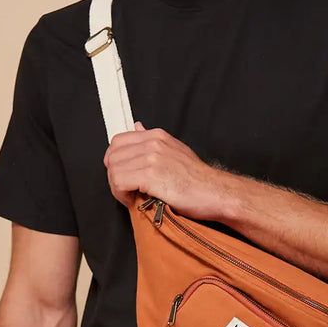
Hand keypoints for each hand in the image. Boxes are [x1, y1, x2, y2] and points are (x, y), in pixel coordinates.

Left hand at [103, 121, 231, 220]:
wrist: (215, 193)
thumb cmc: (197, 179)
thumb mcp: (175, 151)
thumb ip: (152, 140)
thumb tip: (137, 126)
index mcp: (157, 136)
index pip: (118, 141)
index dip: (114, 160)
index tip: (122, 174)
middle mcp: (153, 143)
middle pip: (112, 156)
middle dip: (114, 176)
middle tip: (126, 189)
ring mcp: (152, 158)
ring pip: (114, 171)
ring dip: (118, 188)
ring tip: (131, 196)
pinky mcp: (151, 175)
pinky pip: (119, 182)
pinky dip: (121, 195)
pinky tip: (134, 201)